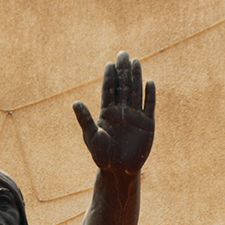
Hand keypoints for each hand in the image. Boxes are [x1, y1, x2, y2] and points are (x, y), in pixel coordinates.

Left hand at [72, 51, 155, 174]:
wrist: (118, 170)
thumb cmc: (102, 155)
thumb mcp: (91, 137)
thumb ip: (84, 120)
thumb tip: (75, 103)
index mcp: (107, 113)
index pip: (109, 90)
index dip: (110, 77)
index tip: (109, 64)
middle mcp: (121, 111)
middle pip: (123, 86)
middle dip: (123, 70)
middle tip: (122, 54)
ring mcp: (135, 116)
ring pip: (136, 92)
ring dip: (136, 77)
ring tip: (135, 62)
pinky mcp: (147, 124)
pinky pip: (149, 106)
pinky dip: (149, 95)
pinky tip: (149, 83)